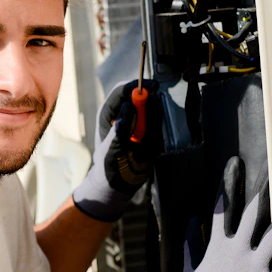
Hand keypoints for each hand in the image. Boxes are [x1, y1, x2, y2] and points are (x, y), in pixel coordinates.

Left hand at [71, 79, 163, 221]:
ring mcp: (137, 122)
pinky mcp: (149, 132)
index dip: (137, 86)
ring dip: (157, 115)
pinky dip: (162, 126)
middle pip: (140, 96)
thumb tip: (129, 107)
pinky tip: (158, 139)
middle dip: (151, 99)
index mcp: (109, 113)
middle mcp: (124, 113)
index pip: (123, 90)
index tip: (153, 87)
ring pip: (152, 108)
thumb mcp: (112, 150)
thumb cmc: (109, 167)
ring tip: (153, 134)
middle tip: (160, 110)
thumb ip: (120, 129)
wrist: (119, 185)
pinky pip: (159, 122)